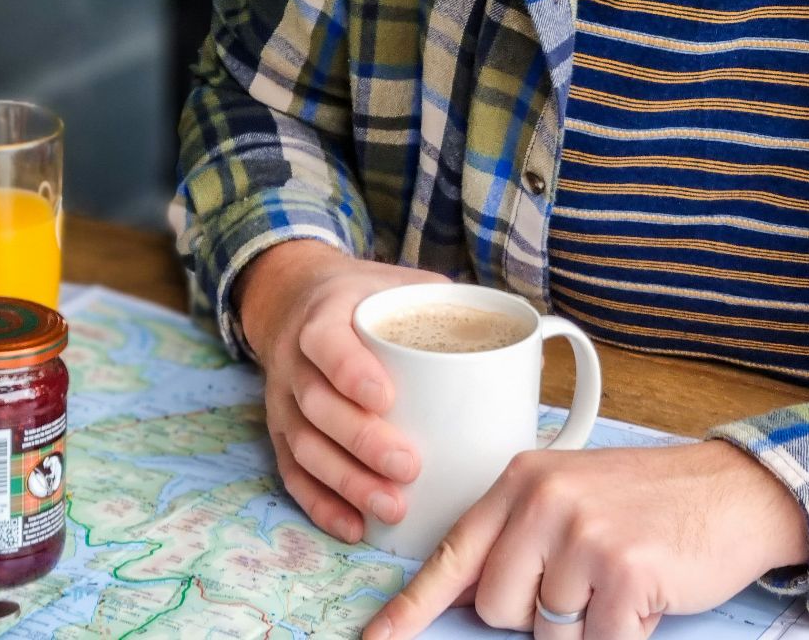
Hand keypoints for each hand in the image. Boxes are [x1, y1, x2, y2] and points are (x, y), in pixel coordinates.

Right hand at [236, 240, 448, 542]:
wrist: (298, 298)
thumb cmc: (364, 298)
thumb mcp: (402, 283)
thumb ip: (451, 308)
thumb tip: (527, 348)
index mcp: (323, 315)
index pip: (327, 343)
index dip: (350, 371)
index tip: (387, 397)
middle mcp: (295, 360)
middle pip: (317, 405)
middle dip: (362, 441)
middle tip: (409, 466)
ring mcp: (283, 401)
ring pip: (305, 447)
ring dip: (346, 482)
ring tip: (392, 507)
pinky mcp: (281, 434)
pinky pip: (293, 475)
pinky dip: (321, 505)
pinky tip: (354, 526)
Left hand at [364, 442, 808, 639]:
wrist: (734, 489)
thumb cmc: (651, 501)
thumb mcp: (571, 495)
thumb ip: (518, 535)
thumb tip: (472, 597)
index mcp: (521, 481)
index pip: (453, 553)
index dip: (412, 607)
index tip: (377, 639)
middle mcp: (544, 501)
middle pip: (497, 609)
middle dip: (536, 616)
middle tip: (585, 582)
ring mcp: (584, 535)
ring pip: (548, 634)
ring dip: (585, 627)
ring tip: (620, 582)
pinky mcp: (625, 571)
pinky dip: (622, 636)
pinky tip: (644, 596)